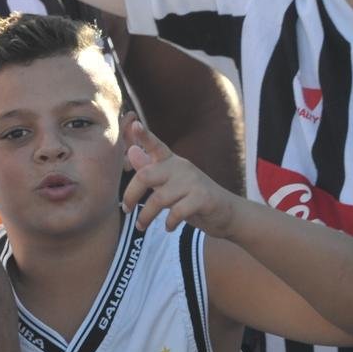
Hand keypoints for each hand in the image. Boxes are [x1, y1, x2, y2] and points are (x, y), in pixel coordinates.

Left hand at [121, 121, 237, 235]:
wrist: (226, 213)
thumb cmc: (191, 197)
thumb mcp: (168, 183)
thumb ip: (150, 169)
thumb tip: (131, 151)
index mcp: (171, 162)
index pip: (156, 145)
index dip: (145, 135)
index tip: (135, 124)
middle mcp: (181, 167)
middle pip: (146, 175)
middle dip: (131, 194)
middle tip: (125, 209)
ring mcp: (193, 181)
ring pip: (159, 199)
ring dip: (146, 216)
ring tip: (141, 225)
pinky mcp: (203, 198)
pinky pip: (177, 211)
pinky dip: (169, 222)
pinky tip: (168, 227)